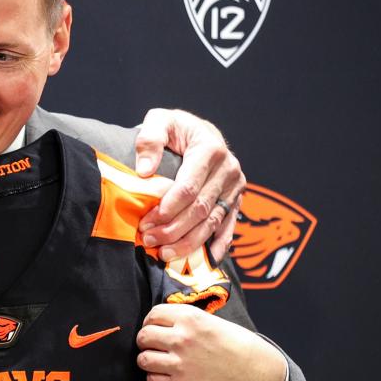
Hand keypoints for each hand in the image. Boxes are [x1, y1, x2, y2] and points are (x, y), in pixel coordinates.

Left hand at [133, 108, 245, 261]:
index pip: (188, 187)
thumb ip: (149, 139)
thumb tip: (144, 169)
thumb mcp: (159, 121)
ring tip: (164, 253)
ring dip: (189, 241)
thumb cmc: (174, 128)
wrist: (197, 131)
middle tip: (149, 240)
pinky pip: (228, 225)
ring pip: (213, 221)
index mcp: (210, 149)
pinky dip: (218, 244)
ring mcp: (235, 186)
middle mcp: (229, 169)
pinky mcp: (236, 198)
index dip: (167, 208)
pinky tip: (207, 258)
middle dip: (173, 229)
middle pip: (200, 209)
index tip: (146, 222)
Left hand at [135, 304, 285, 380]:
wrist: (254, 373)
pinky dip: (156, 378)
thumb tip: (159, 321)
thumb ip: (184, 319)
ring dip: (148, 360)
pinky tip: (167, 375)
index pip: (153, 315)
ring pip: (143, 359)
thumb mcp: (211, 321)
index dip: (151, 322)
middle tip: (153, 346)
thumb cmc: (234, 345)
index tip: (154, 328)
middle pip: (143, 336)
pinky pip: (152, 380)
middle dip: (145, 341)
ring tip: (158, 361)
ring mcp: (179, 364)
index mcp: (190, 318)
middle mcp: (182, 339)